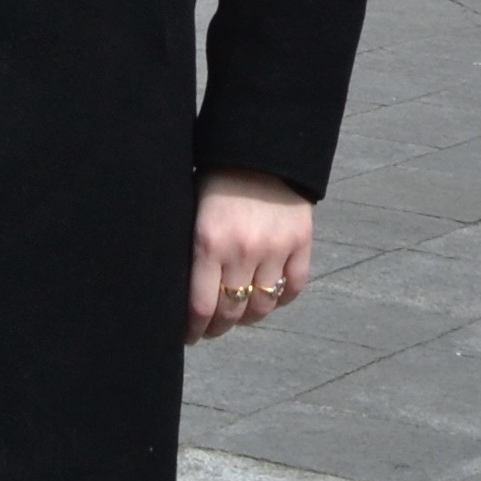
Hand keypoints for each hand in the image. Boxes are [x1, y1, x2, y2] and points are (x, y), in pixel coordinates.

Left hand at [189, 168, 311, 339]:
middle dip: (218, 327)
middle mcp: (241, 250)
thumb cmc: (216, 178)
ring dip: (249, 315)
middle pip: (231, 312)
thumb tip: (180, 290)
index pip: (200, 306)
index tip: (190, 335)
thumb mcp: (192, 209)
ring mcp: (275, 248)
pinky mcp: (300, 243)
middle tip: (212, 328)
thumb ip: (192, 248)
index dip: (194, 329)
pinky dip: (281, 299)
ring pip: (262, 305)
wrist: (260, 145)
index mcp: (207, 242)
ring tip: (240, 312)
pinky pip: (293, 288)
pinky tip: (269, 295)